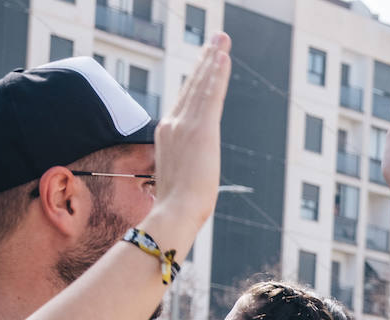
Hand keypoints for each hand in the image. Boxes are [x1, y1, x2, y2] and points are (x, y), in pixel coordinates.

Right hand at [149, 33, 230, 240]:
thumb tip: (188, 173)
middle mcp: (173, 123)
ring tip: (222, 40)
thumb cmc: (178, 205)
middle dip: (205, 61)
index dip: (196, 80)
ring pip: (201, 85)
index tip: (205, 62)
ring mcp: (185, 124)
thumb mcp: (179, 178)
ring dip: (213, 59)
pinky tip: (222, 57)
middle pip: (192, 86)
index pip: (185, 100)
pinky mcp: (201, 129)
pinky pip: (211, 94)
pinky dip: (217, 74)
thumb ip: (183, 166)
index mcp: (167, 134)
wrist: (175, 211)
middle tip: (217, 40)